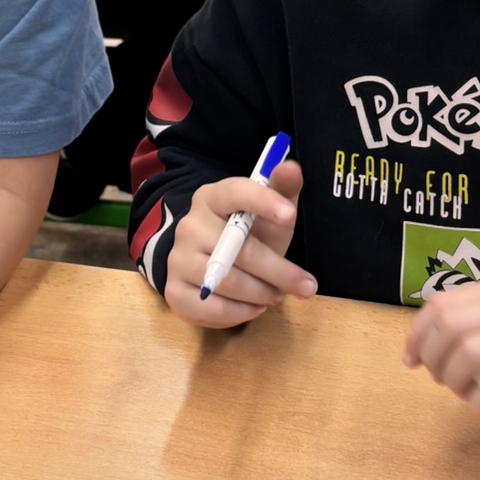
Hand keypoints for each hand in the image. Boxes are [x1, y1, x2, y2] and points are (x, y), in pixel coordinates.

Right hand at [164, 160, 314, 327]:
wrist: (209, 260)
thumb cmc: (247, 233)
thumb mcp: (267, 211)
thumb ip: (282, 189)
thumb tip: (290, 167)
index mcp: (212, 197)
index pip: (236, 193)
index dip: (264, 202)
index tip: (290, 215)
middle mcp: (189, 225)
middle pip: (240, 250)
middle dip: (280, 272)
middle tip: (305, 286)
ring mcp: (177, 259)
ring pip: (228, 283)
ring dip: (262, 294)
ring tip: (277, 294)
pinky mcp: (174, 292)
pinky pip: (212, 309)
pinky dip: (241, 313)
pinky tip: (255, 306)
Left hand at [402, 276, 479, 431]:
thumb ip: (479, 320)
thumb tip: (422, 340)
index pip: (443, 302)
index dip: (416, 333)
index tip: (410, 359)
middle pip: (450, 325)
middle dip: (431, 357)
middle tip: (440, 379)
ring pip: (468, 352)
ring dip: (453, 380)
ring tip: (466, 393)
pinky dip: (478, 402)